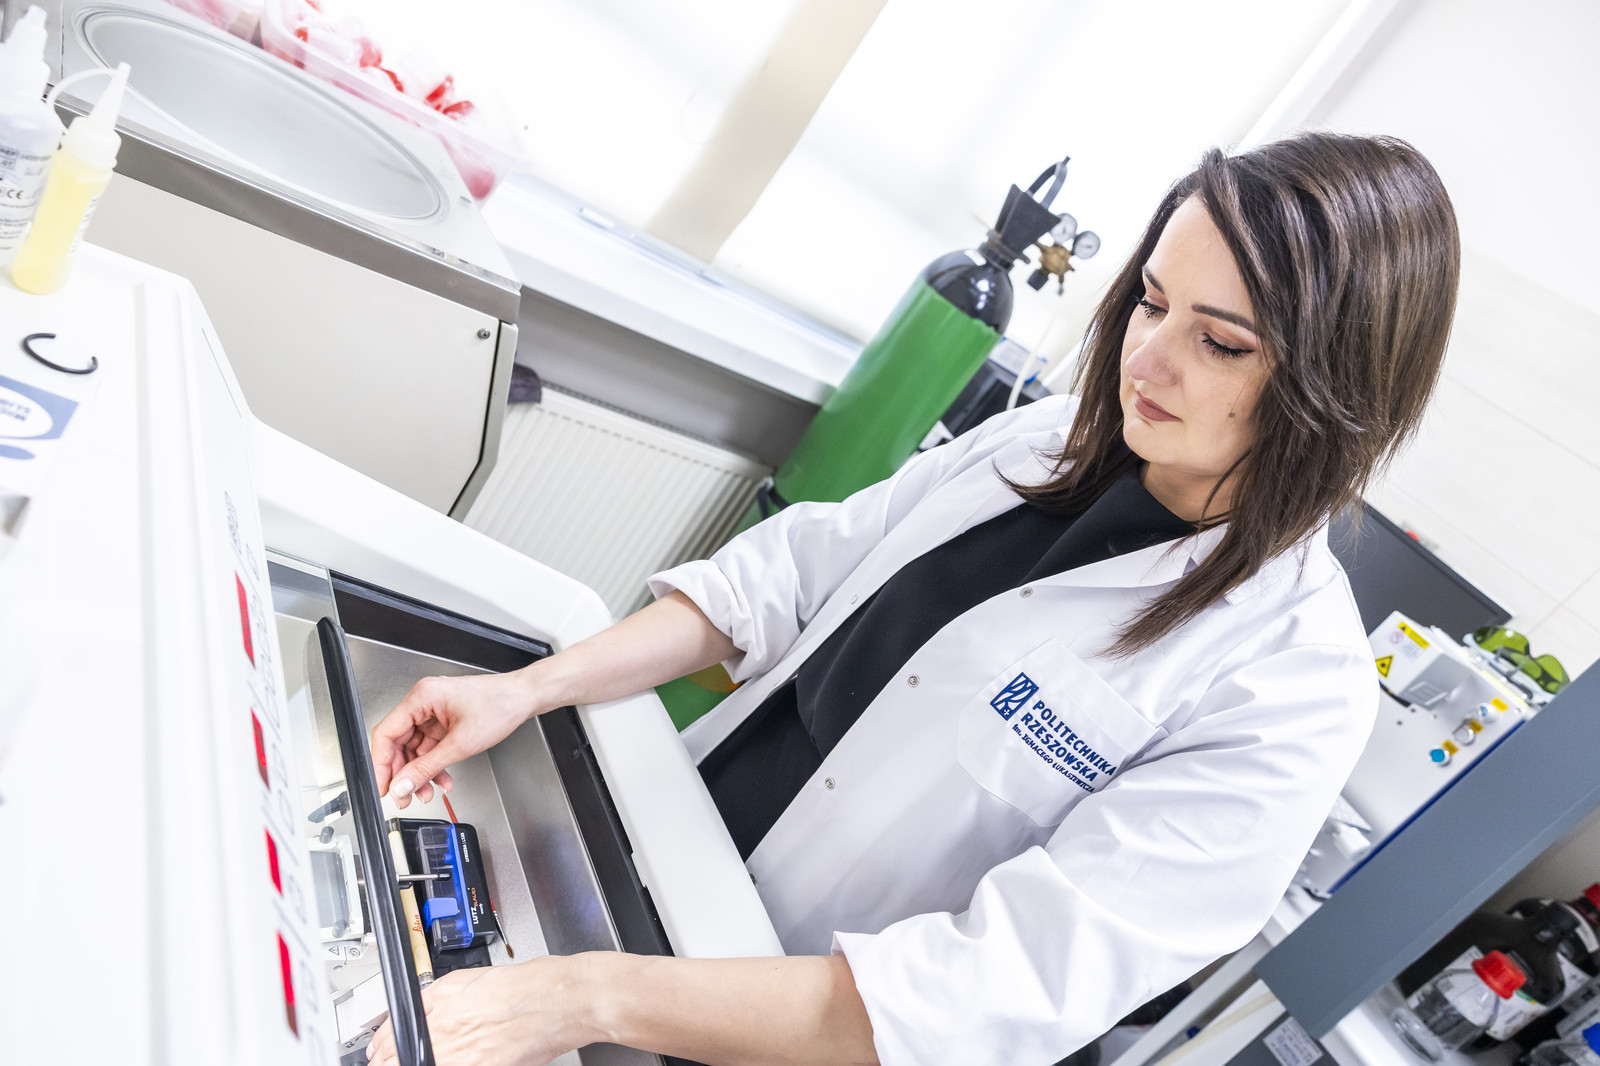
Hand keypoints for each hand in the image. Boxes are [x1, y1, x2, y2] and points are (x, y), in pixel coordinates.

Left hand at [367, 957, 592, 1065]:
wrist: (563, 998)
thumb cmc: (530, 986)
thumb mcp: (474, 977)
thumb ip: (439, 996)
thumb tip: (417, 1012)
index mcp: (444, 1003)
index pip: (394, 1030)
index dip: (381, 1045)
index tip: (378, 1051)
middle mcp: (449, 1030)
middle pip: (402, 1054)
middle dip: (388, 1060)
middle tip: (384, 1063)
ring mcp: (465, 1055)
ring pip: (422, 1063)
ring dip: (409, 1064)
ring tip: (409, 1063)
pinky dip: (441, 1065)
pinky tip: (446, 1063)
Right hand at [371, 670, 540, 806]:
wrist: (524, 698)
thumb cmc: (500, 705)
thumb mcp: (460, 744)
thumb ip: (426, 767)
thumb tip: (402, 784)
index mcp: (421, 698)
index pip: (386, 734)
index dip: (380, 764)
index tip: (381, 787)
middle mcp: (423, 702)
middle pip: (398, 743)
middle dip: (403, 773)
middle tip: (405, 797)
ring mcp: (434, 711)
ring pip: (414, 749)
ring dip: (420, 772)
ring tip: (427, 792)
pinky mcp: (444, 720)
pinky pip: (429, 747)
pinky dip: (433, 764)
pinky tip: (442, 779)